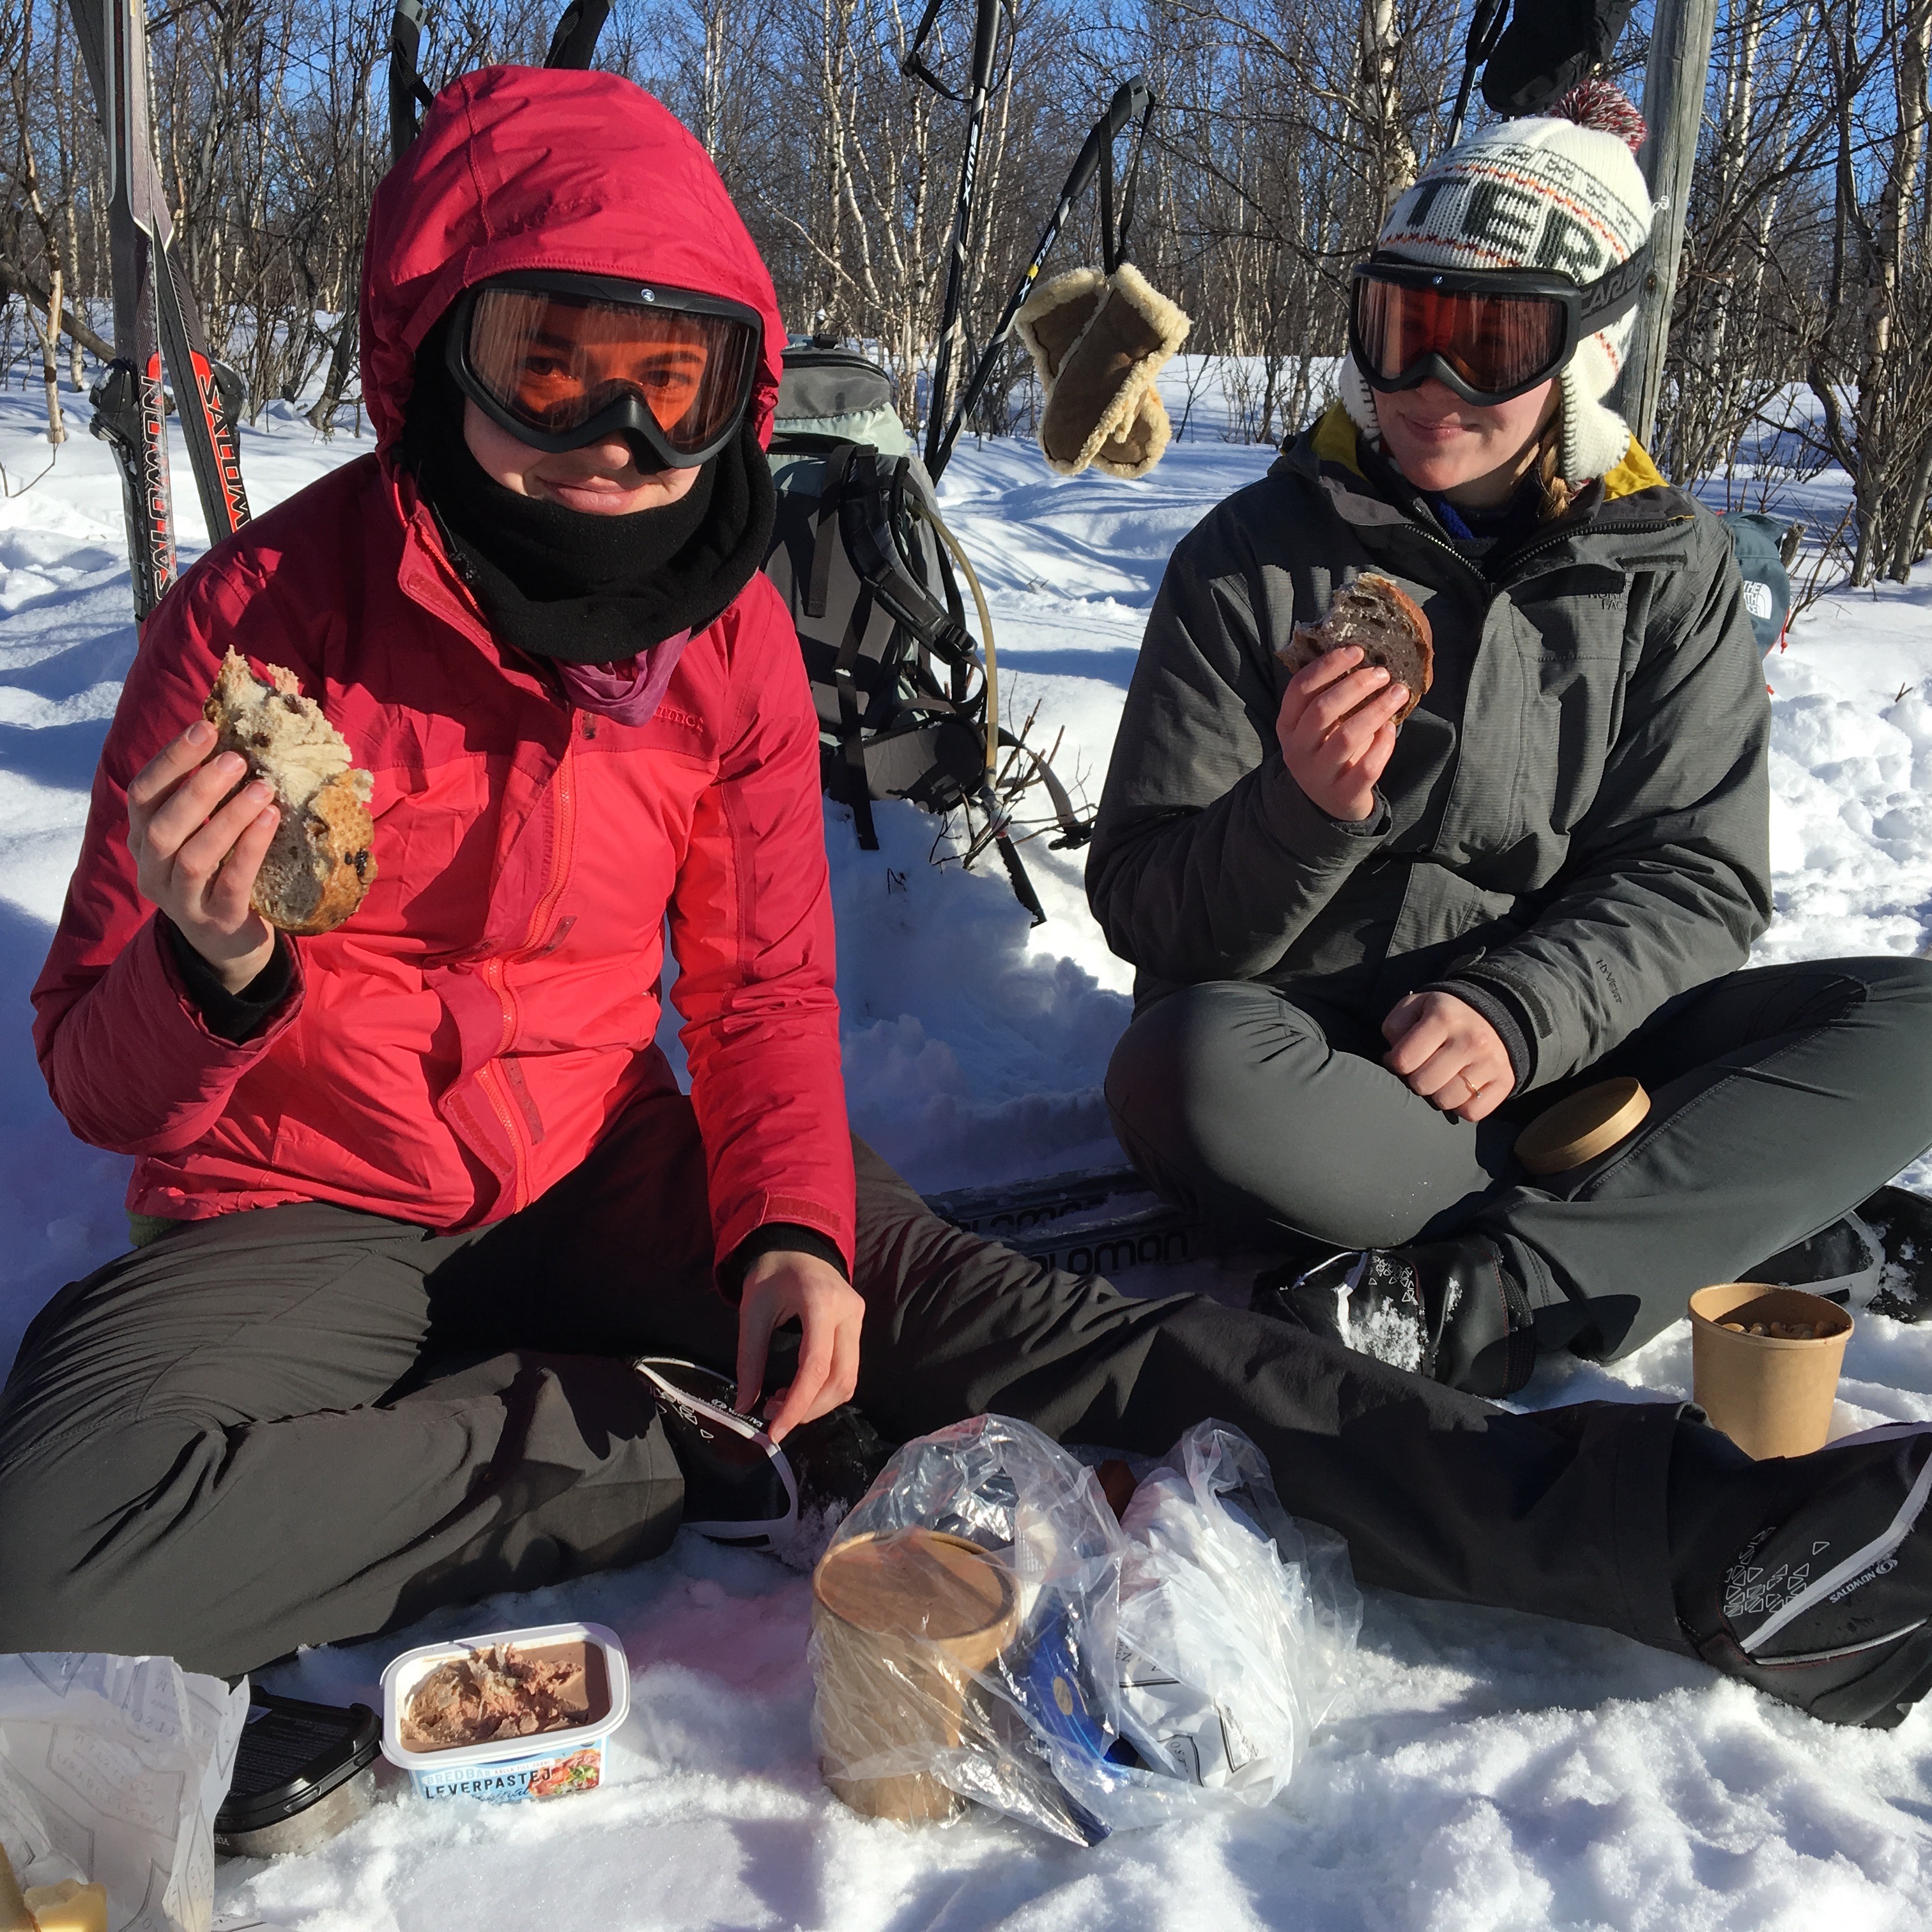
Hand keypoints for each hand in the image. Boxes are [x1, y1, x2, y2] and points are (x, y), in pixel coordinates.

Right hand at [126, 719, 278, 992]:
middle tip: (236, 759)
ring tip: (262, 789)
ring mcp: (181, 900)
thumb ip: (205, 797)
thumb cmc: (218, 873)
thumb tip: (235, 737)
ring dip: (228, 817)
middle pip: (162, 825)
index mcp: (142, 840)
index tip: (206, 728)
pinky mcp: (216, 921)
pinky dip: (249, 849)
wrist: (229, 943)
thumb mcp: (200, 834)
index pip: (142, 794)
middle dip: (198, 787)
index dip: (171, 760)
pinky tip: (270, 820)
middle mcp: (152, 870)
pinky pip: (230, 883)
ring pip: (194, 856)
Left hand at [734, 1249, 863, 1441]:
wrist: (795, 1246)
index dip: (797, 1405)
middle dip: (808, 1410)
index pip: (815, 1366)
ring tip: (781, 1405)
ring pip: (848, 1380)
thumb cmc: (771, 1274)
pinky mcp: (857, 1326)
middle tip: (773, 1418)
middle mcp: (848, 1312)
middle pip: (840, 1379)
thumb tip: (744, 1405)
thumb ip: (750, 1360)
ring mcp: (858, 1319)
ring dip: (817, 1404)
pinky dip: (823, 1389)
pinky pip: (847, 1369)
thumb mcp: (751, 1312)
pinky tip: (797, 1391)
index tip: (774, 1431)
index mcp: (821, 1302)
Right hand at [1276, 644, 1408, 821]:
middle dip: (1356, 685)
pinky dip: (1383, 744)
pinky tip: (1391, 729)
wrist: (1329, 803)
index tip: (1356, 651)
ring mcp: (1318, 774)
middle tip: (1382, 673)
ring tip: (1398, 693)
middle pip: (1323, 710)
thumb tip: (1363, 658)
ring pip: (1347, 736)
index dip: (1327, 666)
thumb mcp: (1317, 727)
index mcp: (1288, 725)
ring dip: (1377, 710)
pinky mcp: (1342, 794)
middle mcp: (1297, 749)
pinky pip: (1367, 767)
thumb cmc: (1328, 751)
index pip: (1300, 688)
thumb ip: (1330, 697)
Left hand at [1382, 990, 1514, 1121]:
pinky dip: (1462, 1107)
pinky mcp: (1505, 1081)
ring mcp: (1490, 1063)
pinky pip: (1472, 1113)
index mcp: (1443, 1018)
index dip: (1395, 1063)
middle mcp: (1470, 1041)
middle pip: (1423, 1084)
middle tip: (1424, 1069)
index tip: (1401, 1058)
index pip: (1403, 1060)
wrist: (1498, 1015)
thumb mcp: (1418, 1005)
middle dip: (1416, 1079)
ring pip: (1446, 1102)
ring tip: (1442, 1079)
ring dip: (1438, 1094)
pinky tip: (1460, 1090)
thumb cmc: (1448, 1015)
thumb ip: (1396, 1026)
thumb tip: (1392, 1059)